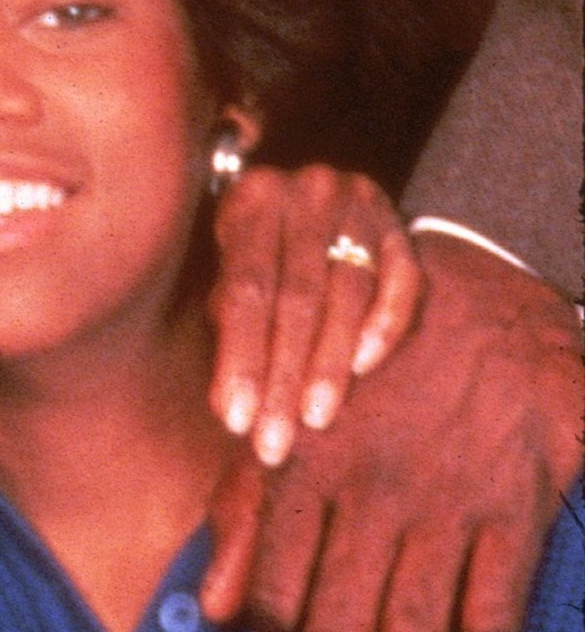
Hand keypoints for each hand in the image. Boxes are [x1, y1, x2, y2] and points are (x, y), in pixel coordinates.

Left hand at [204, 161, 415, 461]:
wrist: (304, 194)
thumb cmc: (257, 250)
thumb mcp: (229, 268)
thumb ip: (228, 326)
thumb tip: (231, 409)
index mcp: (253, 198)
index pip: (246, 290)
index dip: (240, 358)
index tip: (235, 421)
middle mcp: (308, 191)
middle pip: (296, 296)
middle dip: (283, 376)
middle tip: (274, 440)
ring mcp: (360, 204)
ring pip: (348, 292)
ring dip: (330, 363)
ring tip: (315, 419)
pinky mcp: (399, 225)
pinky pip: (402, 280)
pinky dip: (384, 325)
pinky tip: (364, 368)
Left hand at [204, 227, 581, 631]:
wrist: (491, 300)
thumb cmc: (370, 365)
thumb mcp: (291, 416)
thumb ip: (247, 511)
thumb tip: (213, 613)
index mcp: (305, 467)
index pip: (279, 597)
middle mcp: (369, 490)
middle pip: (341, 629)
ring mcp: (445, 500)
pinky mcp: (515, 506)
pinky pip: (492, 614)